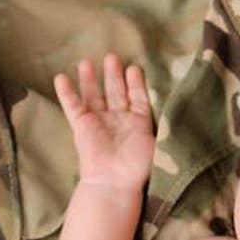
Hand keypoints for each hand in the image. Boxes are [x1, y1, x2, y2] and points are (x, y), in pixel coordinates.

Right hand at [54, 54, 154, 190]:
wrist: (116, 182)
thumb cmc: (139, 166)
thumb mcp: (158, 141)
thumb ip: (164, 124)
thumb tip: (179, 111)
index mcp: (137, 123)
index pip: (136, 97)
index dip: (135, 83)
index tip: (135, 68)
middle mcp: (117, 120)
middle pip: (114, 92)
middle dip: (113, 75)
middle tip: (112, 57)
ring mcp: (98, 122)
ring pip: (93, 95)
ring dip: (90, 79)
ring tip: (86, 62)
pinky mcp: (82, 127)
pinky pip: (72, 107)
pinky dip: (67, 93)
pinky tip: (60, 77)